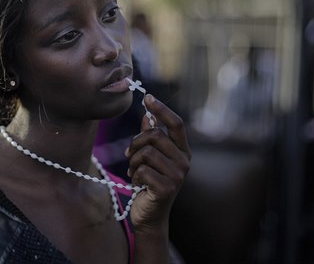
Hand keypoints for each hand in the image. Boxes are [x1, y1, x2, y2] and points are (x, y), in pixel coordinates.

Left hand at [124, 94, 190, 231]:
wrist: (150, 216)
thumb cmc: (149, 184)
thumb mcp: (150, 159)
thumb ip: (150, 138)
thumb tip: (146, 115)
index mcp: (182, 151)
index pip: (176, 124)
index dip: (162, 109)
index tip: (148, 97)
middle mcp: (184, 162)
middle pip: (154, 135)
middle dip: (135, 143)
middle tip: (129, 156)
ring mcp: (178, 176)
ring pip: (146, 153)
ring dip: (133, 162)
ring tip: (134, 172)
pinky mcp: (167, 188)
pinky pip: (141, 170)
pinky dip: (134, 176)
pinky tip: (138, 184)